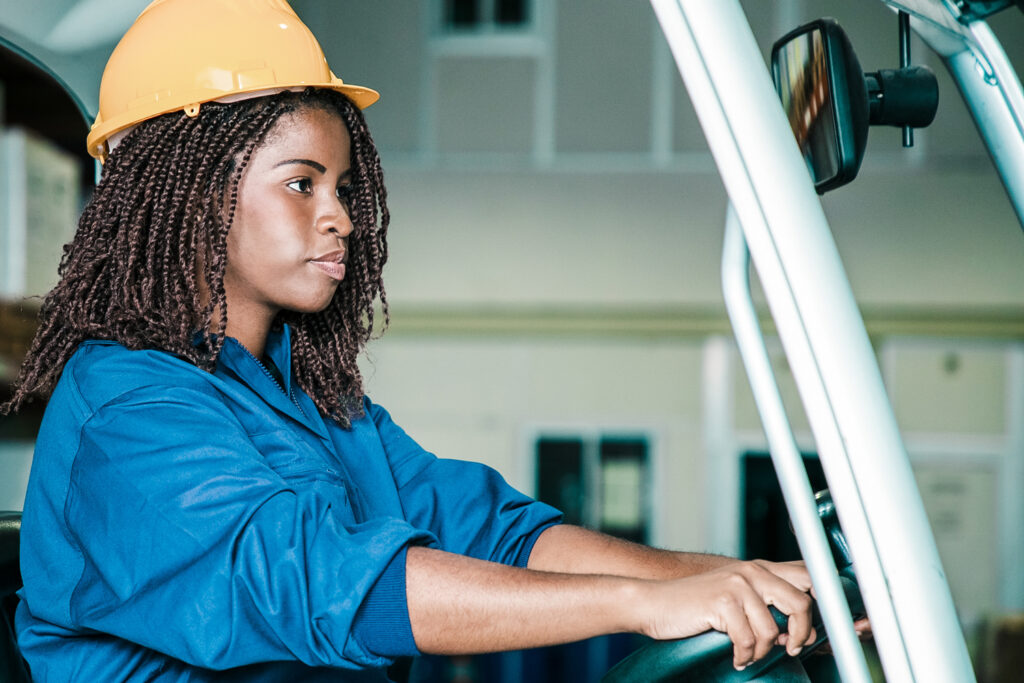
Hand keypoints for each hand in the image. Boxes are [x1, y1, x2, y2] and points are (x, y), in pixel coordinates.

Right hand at [636, 559, 816, 670]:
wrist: (653, 602)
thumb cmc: (695, 606)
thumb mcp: (735, 596)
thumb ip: (767, 605)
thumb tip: (807, 632)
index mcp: (759, 568)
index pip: (807, 577)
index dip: (823, 605)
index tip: (817, 631)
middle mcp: (751, 571)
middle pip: (802, 603)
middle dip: (800, 635)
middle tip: (789, 649)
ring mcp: (737, 585)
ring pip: (772, 630)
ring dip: (761, 652)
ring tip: (746, 654)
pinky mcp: (722, 602)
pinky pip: (748, 641)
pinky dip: (742, 656)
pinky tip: (734, 656)